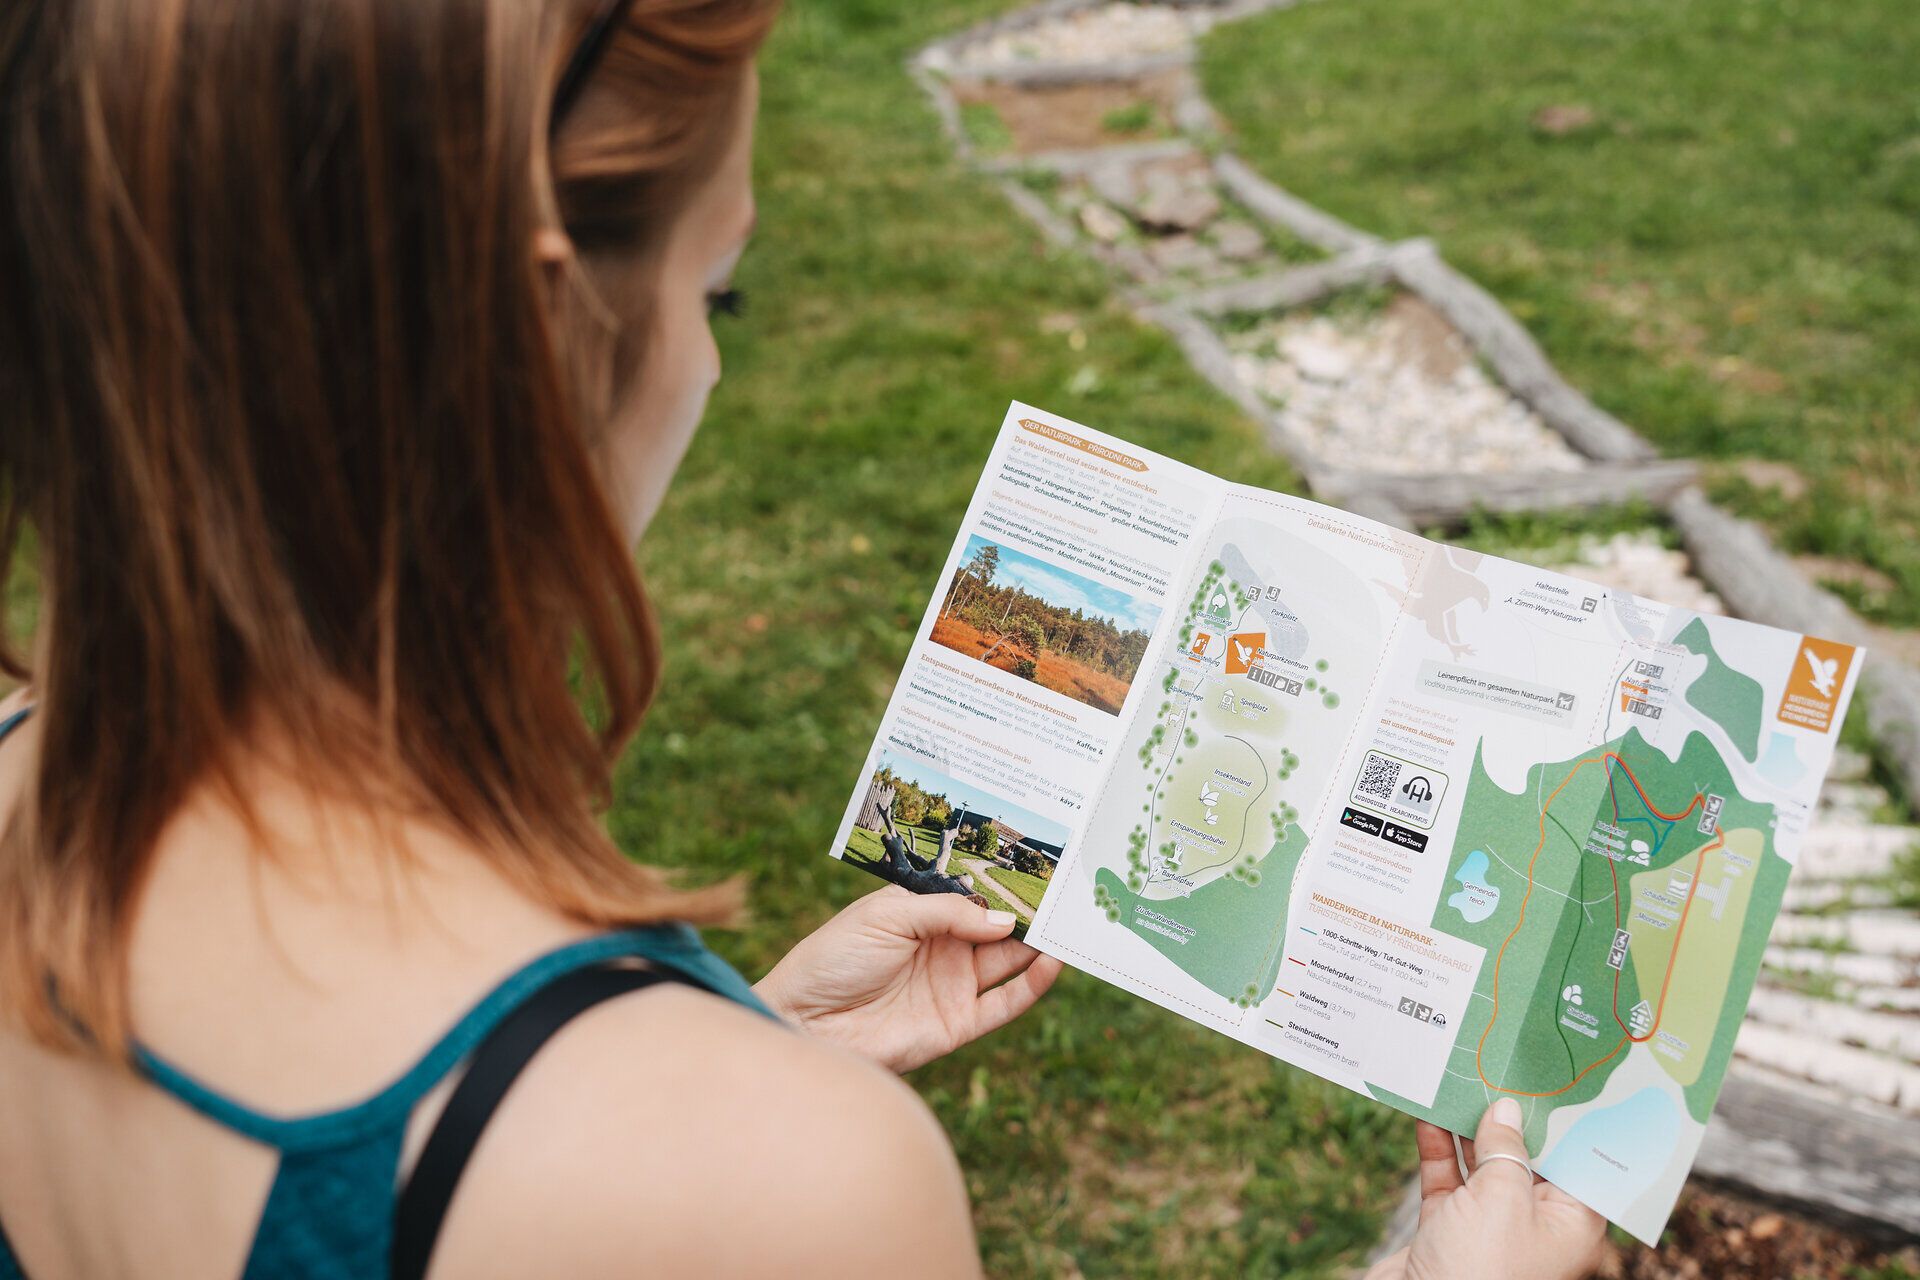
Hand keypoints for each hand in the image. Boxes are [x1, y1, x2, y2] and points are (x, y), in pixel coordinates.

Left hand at [754, 886, 1064, 1072]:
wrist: (804, 1022)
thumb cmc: (832, 959)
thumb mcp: (886, 917)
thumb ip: (948, 914)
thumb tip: (1006, 920)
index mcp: (923, 914)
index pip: (975, 896)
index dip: (1006, 885)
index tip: (1046, 869)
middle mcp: (943, 948)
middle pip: (1000, 928)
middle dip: (1034, 913)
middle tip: (1074, 895)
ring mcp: (952, 986)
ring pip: (1010, 962)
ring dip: (1041, 946)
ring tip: (1074, 925)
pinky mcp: (957, 1024)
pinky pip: (1005, 1004)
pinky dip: (1033, 985)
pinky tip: (1053, 963)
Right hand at [1366, 1099, 1607, 1279]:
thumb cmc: (1481, 1269)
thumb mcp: (1503, 1199)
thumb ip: (1506, 1149)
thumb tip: (1506, 1109)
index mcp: (1570, 1225)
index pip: (1579, 1163)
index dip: (1569, 1122)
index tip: (1561, 1080)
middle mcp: (1534, 1225)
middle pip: (1528, 1158)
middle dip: (1512, 1116)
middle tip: (1504, 1067)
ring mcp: (1489, 1227)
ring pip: (1482, 1164)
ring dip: (1469, 1127)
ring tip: (1462, 1079)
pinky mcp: (1448, 1228)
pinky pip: (1446, 1178)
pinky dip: (1437, 1147)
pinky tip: (1428, 1113)